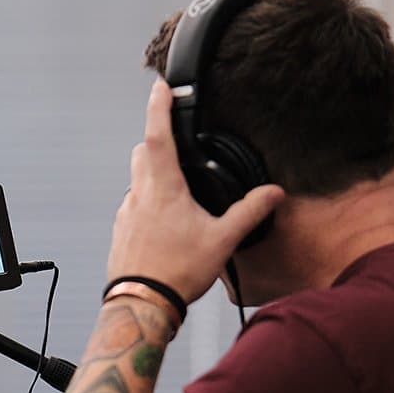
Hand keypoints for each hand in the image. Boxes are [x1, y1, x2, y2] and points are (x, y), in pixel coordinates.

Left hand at [107, 80, 284, 304]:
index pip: (157, 136)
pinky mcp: (120, 231)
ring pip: (136, 179)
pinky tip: (164, 220)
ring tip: (177, 186)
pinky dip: (146, 201)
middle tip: (173, 137)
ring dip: (152, 173)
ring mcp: (125, 214)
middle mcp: (139, 196)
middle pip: (142, 153)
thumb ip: (249, 212)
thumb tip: (273, 193)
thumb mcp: (222, 241)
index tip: (160, 87)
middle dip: (155, 140)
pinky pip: (132, 205)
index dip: (158, 108)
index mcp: (163, 190)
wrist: (141, 305)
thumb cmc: (176, 274)